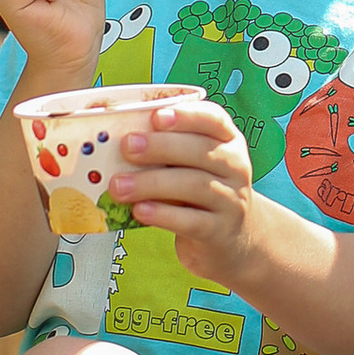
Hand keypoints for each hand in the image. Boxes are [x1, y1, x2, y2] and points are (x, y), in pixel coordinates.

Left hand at [107, 99, 257, 278]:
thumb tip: (119, 139)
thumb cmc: (200, 192)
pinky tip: (139, 210)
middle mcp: (235, 167)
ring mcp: (231, 200)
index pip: (214, 119)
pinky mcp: (219, 231)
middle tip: (127, 146)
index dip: (186, 116)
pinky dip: (162, 214)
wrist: (230, 238)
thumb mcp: (192, 165)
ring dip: (152, 183)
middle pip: (201, 151)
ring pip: (194, 185)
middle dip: (161, 146)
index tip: (156, 117)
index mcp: (228, 141)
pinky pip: (191, 221)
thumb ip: (168, 149)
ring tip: (119, 186)